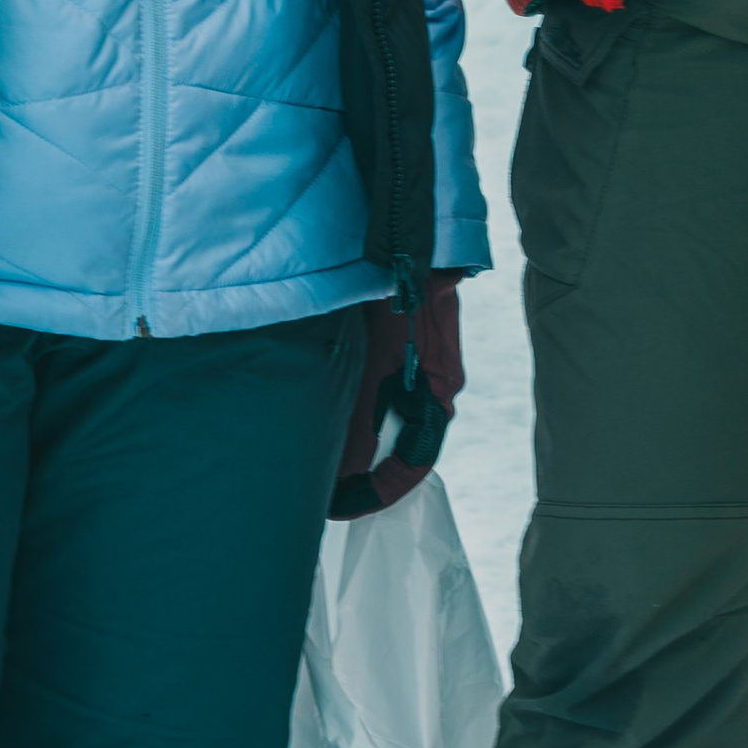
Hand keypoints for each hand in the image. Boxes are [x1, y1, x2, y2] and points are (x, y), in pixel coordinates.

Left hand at [330, 276, 465, 519]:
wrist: (407, 240)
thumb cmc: (399, 297)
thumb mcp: (377, 362)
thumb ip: (363, 417)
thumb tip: (344, 475)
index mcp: (437, 394)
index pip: (414, 463)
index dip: (378, 492)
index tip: (338, 507)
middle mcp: (429, 388)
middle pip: (397, 446)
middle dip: (359, 471)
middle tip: (316, 486)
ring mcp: (412, 370)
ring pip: (381, 421)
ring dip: (350, 440)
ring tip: (310, 451)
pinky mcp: (393, 353)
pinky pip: (373, 395)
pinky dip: (347, 410)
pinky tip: (317, 408)